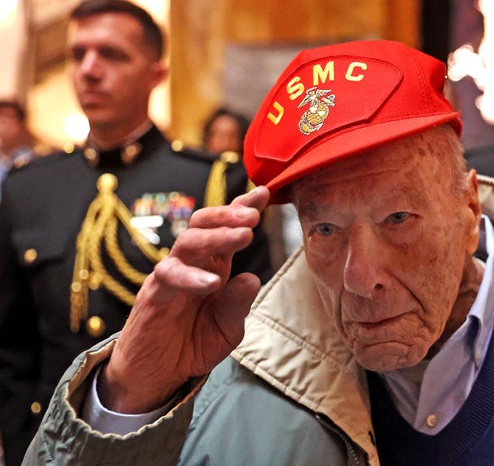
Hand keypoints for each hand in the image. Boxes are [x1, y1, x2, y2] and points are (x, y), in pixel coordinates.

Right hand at [98, 186, 270, 412]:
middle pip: (204, 225)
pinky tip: (213, 282)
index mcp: (213, 266)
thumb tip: (252, 278)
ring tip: (243, 236)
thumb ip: (238, 304)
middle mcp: (191, 264)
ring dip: (217, 237)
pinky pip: (169, 277)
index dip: (242, 208)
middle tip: (254, 215)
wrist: (157, 376)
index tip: (263, 193)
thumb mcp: (227, 328)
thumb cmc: (192, 344)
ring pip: (188, 243)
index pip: (226, 228)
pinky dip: (192, 277)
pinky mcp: (152, 295)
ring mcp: (169, 277)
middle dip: (230, 215)